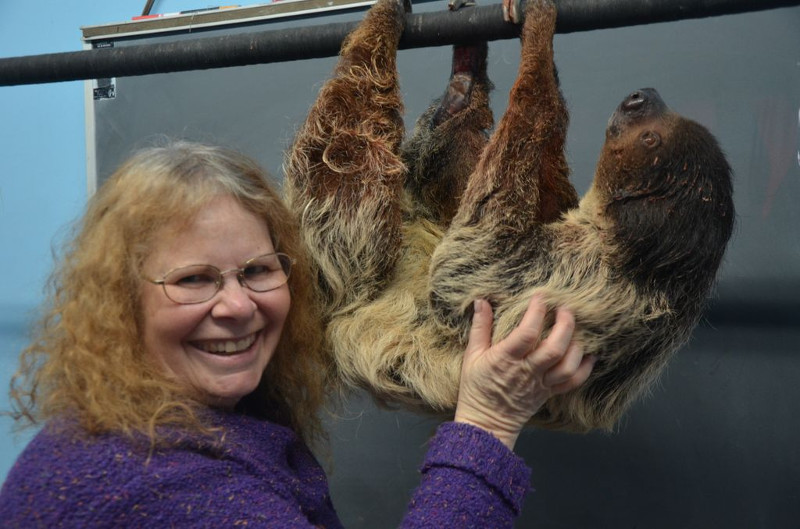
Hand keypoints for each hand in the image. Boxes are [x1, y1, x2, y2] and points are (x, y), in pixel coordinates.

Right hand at [454, 296, 594, 449]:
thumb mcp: (471, 356)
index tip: (540, 297)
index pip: (526, 333)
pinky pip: (572, 382)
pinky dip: (585, 368)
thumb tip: (481, 301)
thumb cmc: (475, 388)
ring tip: (575, 329)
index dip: (536, 312)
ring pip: (567, 366)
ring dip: (576, 345)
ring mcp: (540, 384)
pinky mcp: (548, 393)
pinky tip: (588, 354)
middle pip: (554, 348)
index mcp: (505, 359)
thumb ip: (480, 327)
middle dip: (565, 325)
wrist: (485, 425)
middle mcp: (526, 371)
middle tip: (565, 308)